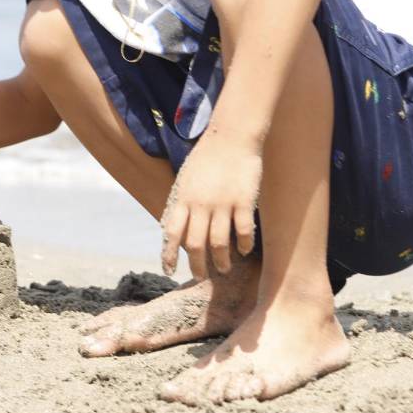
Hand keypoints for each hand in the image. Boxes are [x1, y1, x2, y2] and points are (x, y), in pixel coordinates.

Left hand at [160, 137, 260, 279]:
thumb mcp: (186, 178)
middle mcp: (200, 204)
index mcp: (183, 198)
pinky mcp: (243, 201)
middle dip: (197, 266)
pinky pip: (243, 231)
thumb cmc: (207, 157)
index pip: (172, 233)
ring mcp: (222, 203)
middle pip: (195, 245)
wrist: (231, 136)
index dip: (169, 254)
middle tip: (200, 276)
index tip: (169, 270)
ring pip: (219, 243)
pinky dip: (243, 245)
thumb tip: (178, 228)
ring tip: (223, 268)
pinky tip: (243, 250)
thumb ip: (183, 203)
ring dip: (221, 261)